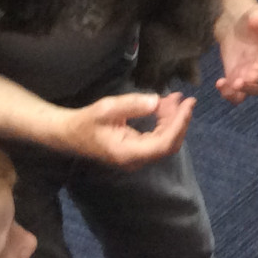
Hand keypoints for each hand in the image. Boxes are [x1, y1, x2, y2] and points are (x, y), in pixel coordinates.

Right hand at [61, 91, 193, 167]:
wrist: (69, 134)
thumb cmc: (86, 122)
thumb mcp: (106, 108)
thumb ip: (132, 105)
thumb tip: (156, 101)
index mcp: (129, 153)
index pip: (164, 143)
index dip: (180, 124)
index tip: (188, 104)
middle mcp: (136, 159)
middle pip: (168, 143)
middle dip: (180, 120)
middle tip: (185, 98)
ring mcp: (137, 156)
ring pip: (165, 140)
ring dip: (173, 119)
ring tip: (175, 98)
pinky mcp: (136, 149)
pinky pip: (157, 137)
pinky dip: (164, 121)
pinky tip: (165, 105)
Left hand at [216, 4, 257, 103]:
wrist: (234, 26)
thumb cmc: (251, 17)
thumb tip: (257, 22)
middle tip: (249, 75)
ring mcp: (255, 75)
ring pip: (256, 90)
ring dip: (247, 90)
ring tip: (235, 83)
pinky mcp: (239, 81)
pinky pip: (238, 95)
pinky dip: (230, 94)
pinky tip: (220, 83)